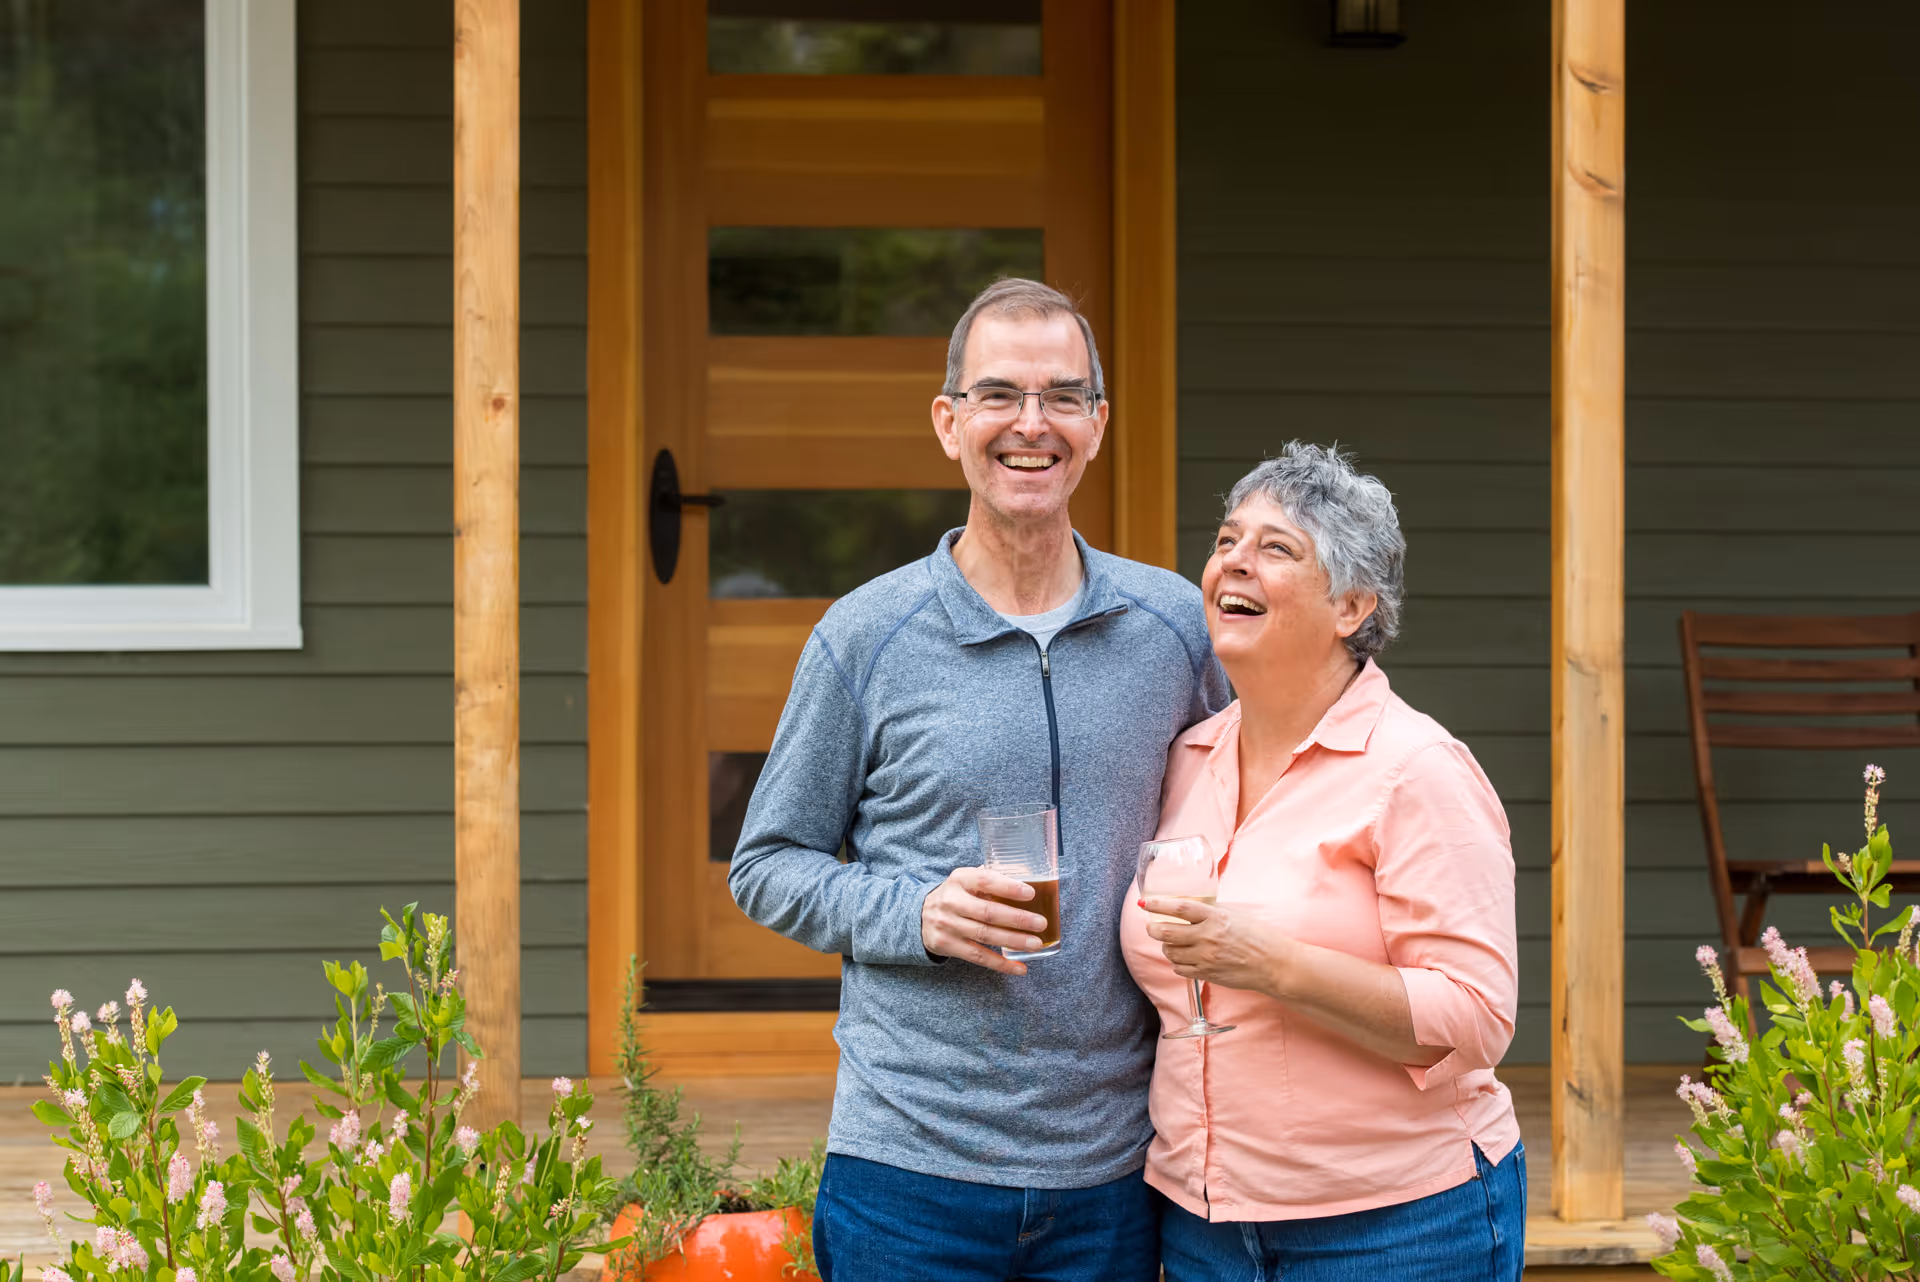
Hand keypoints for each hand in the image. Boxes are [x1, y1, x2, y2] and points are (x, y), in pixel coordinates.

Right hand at [922, 867, 1049, 975]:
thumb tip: (1028, 876)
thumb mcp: (966, 880)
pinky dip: (1001, 964)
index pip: (985, 881)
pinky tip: (1020, 968)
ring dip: (1013, 941)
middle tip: (1041, 923)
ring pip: (985, 936)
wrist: (919, 916)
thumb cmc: (955, 895)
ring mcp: (948, 925)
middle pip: (988, 912)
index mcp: (959, 879)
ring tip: (1036, 943)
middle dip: (1017, 919)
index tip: (1030, 893)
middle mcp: (951, 901)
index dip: (1008, 887)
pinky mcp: (947, 946)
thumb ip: (990, 878)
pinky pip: (978, 957)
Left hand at [1142, 897, 1290, 993]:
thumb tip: (1188, 910)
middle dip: (1153, 929)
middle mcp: (1207, 936)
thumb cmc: (1258, 937)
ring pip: (1170, 952)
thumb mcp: (1234, 916)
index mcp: (1215, 917)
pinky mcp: (1207, 974)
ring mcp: (1206, 957)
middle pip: (1167, 932)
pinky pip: (1180, 969)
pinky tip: (1185, 958)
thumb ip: (1211, 913)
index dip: (1158, 905)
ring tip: (1173, 944)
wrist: (1273, 964)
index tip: (1145, 904)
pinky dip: (1177, 963)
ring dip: (1167, 947)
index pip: (1179, 907)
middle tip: (1152, 927)